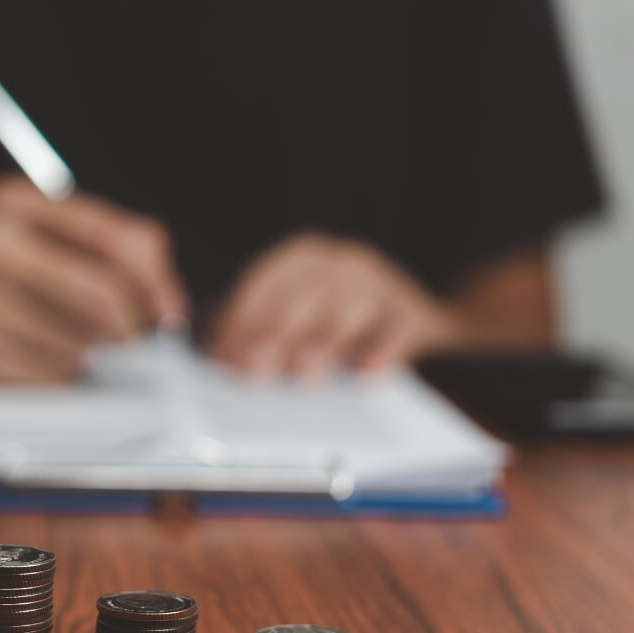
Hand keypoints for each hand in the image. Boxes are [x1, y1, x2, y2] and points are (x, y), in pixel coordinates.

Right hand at [0, 175, 187, 381]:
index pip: (114, 241)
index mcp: (12, 202)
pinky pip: (47, 378)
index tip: (171, 312)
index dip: (156, 282)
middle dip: (130, 328)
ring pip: (78, 345)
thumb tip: (168, 304)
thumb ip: (110, 244)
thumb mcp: (39, 226)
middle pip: (101, 299)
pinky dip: (61, 375)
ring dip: (93, 355)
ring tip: (74, 341)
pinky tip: (42, 356)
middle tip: (132, 338)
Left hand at [207, 233, 461, 377]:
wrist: (415, 317)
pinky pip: (396, 330)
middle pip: (303, 296)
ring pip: (347, 310)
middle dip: (276, 333)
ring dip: (322, 342)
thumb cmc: (337, 320)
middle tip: (256, 368)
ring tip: (302, 372)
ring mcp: (380, 285)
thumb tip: (218, 353)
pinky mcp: (413, 313)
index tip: (226, 354)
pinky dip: (382, 352)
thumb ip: (256, 326)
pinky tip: (365, 374)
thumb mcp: (296, 313)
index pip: (266, 283)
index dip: (243, 319)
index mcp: (303, 258)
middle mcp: (341, 263)